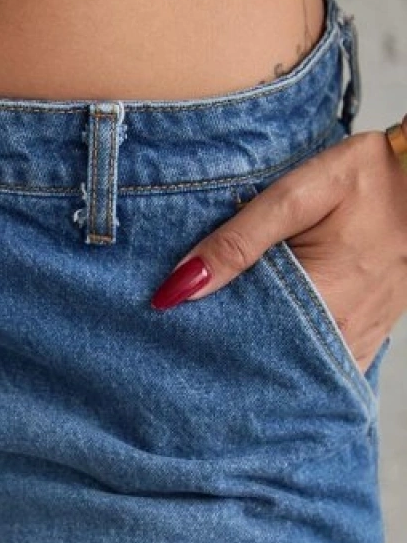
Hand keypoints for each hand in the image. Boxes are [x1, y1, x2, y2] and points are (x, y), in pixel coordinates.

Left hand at [150, 129, 406, 375]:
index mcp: (324, 302)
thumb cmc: (373, 176)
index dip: (201, 335)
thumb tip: (178, 287)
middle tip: (185, 331)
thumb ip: (239, 241)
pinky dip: (289, 355)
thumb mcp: (301, 194)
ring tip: (219, 333)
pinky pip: (320, 362)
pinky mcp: (369, 335)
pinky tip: (264, 339)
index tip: (168, 325)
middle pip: (263, 361)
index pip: (240, 342)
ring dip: (256, 354)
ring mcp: (360, 340)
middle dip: (223, 349)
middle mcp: (343, 334)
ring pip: (291, 366)